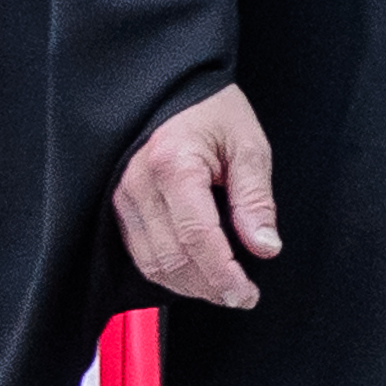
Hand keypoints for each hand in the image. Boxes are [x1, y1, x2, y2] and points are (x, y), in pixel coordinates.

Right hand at [114, 86, 281, 309]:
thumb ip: (256, 199)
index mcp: (174, 165)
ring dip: (189, 286)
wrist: (175, 91)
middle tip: (242, 295)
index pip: (197, 238)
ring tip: (222, 288)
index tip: (246, 293)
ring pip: (152, 264)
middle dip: (209, 287)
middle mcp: (139, 184)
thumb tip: (265, 246)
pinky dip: (169, 272)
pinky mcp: (120, 205)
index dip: (222, 275)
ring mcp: (123, 196)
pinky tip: (196, 274)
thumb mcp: (249, 146)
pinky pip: (140, 253)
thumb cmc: (213, 112)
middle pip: (172, 258)